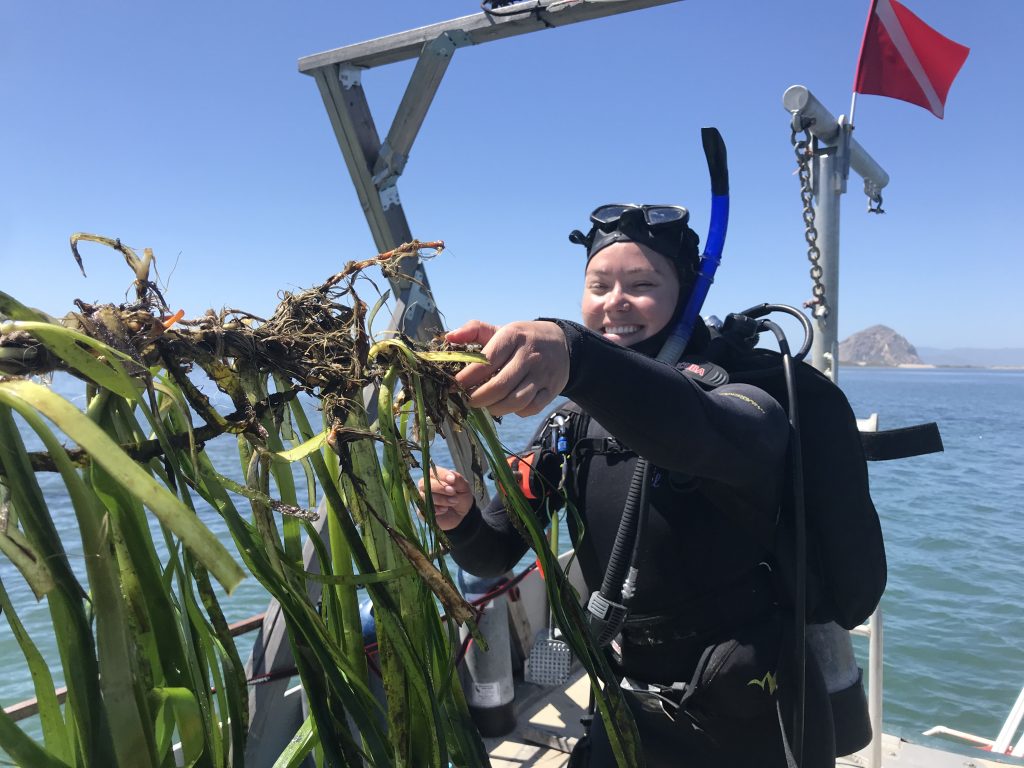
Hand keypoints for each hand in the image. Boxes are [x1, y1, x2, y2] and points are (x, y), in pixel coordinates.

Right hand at [417, 467, 474, 530]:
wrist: (462, 513)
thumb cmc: (461, 496)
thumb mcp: (464, 487)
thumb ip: (458, 479)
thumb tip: (451, 476)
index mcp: (434, 476)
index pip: (432, 472)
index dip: (441, 475)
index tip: (452, 480)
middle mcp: (425, 486)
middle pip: (424, 484)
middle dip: (440, 488)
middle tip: (453, 492)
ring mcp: (423, 499)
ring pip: (424, 497)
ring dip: (440, 499)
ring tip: (453, 502)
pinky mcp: (422, 511)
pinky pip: (423, 510)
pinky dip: (436, 510)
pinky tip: (445, 510)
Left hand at [448, 320, 568, 416]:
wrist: (561, 343)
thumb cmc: (522, 339)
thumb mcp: (500, 330)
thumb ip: (474, 330)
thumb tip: (449, 338)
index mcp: (513, 336)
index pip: (485, 362)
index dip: (466, 378)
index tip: (454, 386)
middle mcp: (529, 355)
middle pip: (499, 386)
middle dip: (478, 398)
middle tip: (468, 400)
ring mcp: (543, 374)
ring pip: (516, 401)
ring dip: (495, 408)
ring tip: (486, 405)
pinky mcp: (552, 389)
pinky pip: (532, 408)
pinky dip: (516, 412)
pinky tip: (507, 405)